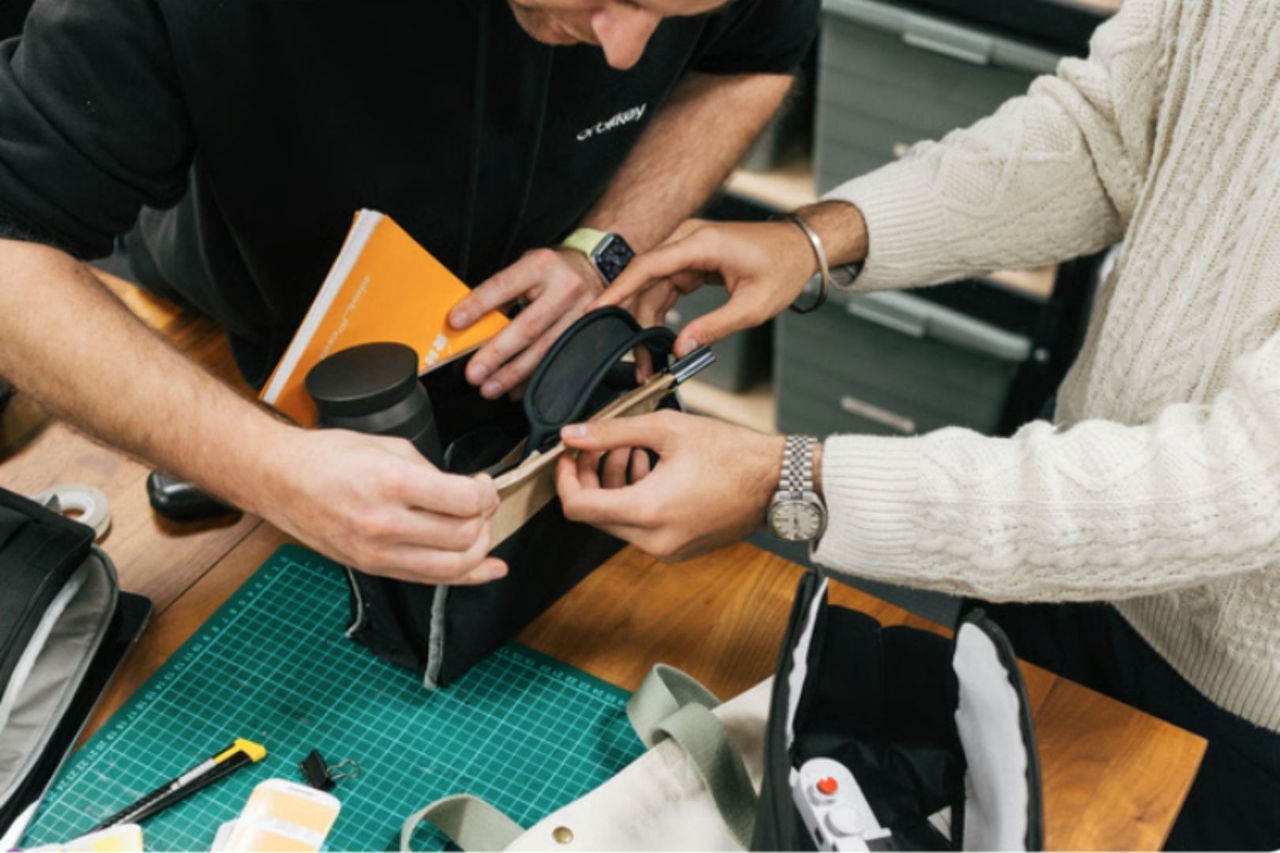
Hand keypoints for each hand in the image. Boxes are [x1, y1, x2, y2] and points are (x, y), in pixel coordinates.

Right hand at [261, 427, 505, 583]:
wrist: (281, 480)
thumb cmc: (329, 458)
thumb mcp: (390, 447)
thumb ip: (433, 472)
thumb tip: (466, 491)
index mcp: (392, 484)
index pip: (466, 501)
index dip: (486, 491)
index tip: (484, 483)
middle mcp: (386, 524)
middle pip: (465, 536)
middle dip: (486, 517)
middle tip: (482, 501)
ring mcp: (379, 553)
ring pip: (454, 566)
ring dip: (480, 547)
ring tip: (478, 527)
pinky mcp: (376, 568)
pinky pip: (431, 580)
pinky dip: (468, 577)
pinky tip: (490, 569)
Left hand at [449, 248, 603, 398]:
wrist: (595, 269)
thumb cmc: (552, 271)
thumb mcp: (527, 268)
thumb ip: (502, 293)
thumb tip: (470, 325)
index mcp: (542, 265)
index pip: (503, 286)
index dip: (479, 305)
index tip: (455, 322)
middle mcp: (565, 288)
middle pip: (528, 326)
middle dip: (497, 354)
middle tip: (474, 373)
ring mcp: (583, 313)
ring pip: (545, 350)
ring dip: (514, 374)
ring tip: (490, 388)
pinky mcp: (591, 334)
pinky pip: (559, 362)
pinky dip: (534, 379)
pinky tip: (516, 390)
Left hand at [555, 410, 784, 561]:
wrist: (779, 482)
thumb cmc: (734, 455)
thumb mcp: (667, 429)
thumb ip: (613, 431)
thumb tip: (573, 434)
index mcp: (647, 511)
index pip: (577, 507)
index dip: (564, 479)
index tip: (568, 457)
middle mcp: (654, 540)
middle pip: (595, 514)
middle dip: (592, 476)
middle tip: (604, 445)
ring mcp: (667, 549)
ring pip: (617, 521)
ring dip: (615, 485)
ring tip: (633, 450)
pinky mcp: (679, 550)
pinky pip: (641, 528)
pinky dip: (636, 499)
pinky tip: (653, 470)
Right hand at [592, 218, 817, 356]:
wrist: (801, 247)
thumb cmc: (784, 267)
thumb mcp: (753, 306)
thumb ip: (714, 327)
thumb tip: (681, 348)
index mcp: (700, 244)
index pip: (647, 266)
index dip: (618, 290)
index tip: (596, 311)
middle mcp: (688, 241)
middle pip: (644, 282)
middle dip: (634, 322)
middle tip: (636, 361)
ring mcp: (687, 249)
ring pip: (652, 288)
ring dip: (646, 323)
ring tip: (649, 360)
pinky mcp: (690, 261)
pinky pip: (664, 287)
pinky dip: (659, 314)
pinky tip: (659, 340)